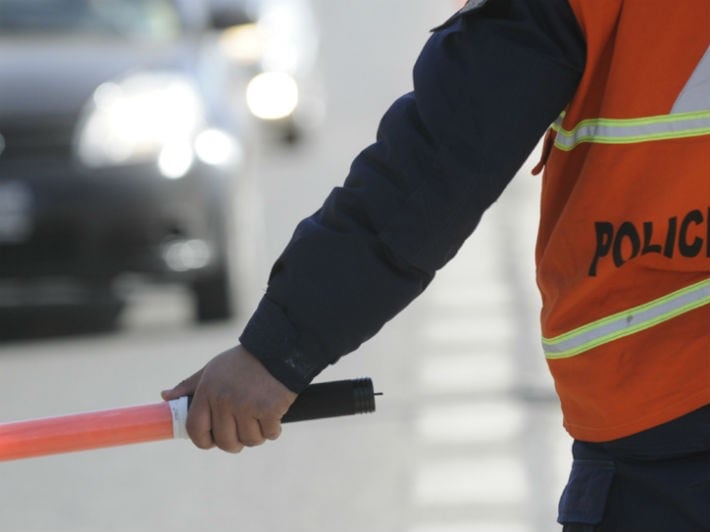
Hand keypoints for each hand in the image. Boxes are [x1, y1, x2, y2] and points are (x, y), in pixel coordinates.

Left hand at [161, 345, 296, 452]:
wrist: (276, 348)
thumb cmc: (242, 361)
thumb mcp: (212, 369)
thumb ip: (189, 386)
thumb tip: (165, 397)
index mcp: (207, 391)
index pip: (196, 429)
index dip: (203, 441)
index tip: (213, 441)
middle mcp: (224, 400)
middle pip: (225, 441)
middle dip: (234, 443)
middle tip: (242, 433)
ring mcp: (247, 406)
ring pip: (249, 440)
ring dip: (257, 436)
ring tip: (260, 420)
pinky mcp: (269, 409)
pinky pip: (269, 434)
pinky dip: (273, 429)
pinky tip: (274, 416)